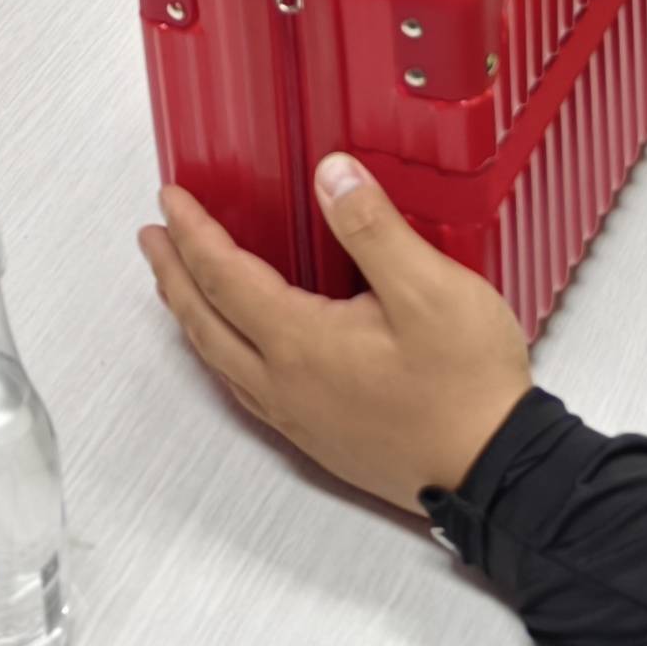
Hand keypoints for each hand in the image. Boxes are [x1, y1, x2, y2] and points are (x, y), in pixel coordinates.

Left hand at [141, 160, 531, 513]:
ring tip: (180, 286)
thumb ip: (373, 228)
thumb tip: (331, 175)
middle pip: (205, 323)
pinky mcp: (320, 438)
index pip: (225, 277)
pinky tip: (238, 349)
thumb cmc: (467, 388)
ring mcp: (300, 417)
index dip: (193, 233)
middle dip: (172, 274)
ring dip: (192, 315)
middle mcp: (287, 386)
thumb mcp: (430, 289)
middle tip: (152, 238)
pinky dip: (223, 354)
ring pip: (221, 360)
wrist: (494, 471)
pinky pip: (247, 388)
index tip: (171, 200)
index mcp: (303, 343)